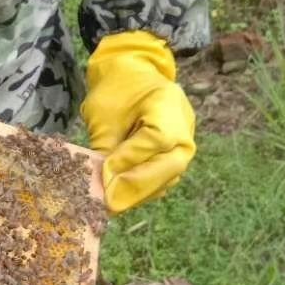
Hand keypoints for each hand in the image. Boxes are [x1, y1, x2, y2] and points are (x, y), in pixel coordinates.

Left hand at [80, 30, 195, 214]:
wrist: (132, 78)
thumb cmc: (115, 91)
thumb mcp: (104, 113)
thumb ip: (106, 147)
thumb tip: (99, 183)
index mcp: (169, 106)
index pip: (156, 140)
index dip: (130, 159)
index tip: (105, 174)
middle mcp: (185, 130)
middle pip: (169, 167)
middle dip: (136, 187)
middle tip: (107, 203)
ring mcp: (182, 149)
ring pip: (165, 180)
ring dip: (136, 195)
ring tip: (107, 206)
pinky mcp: (172, 163)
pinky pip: (159, 183)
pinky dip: (138, 193)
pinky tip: (116, 200)